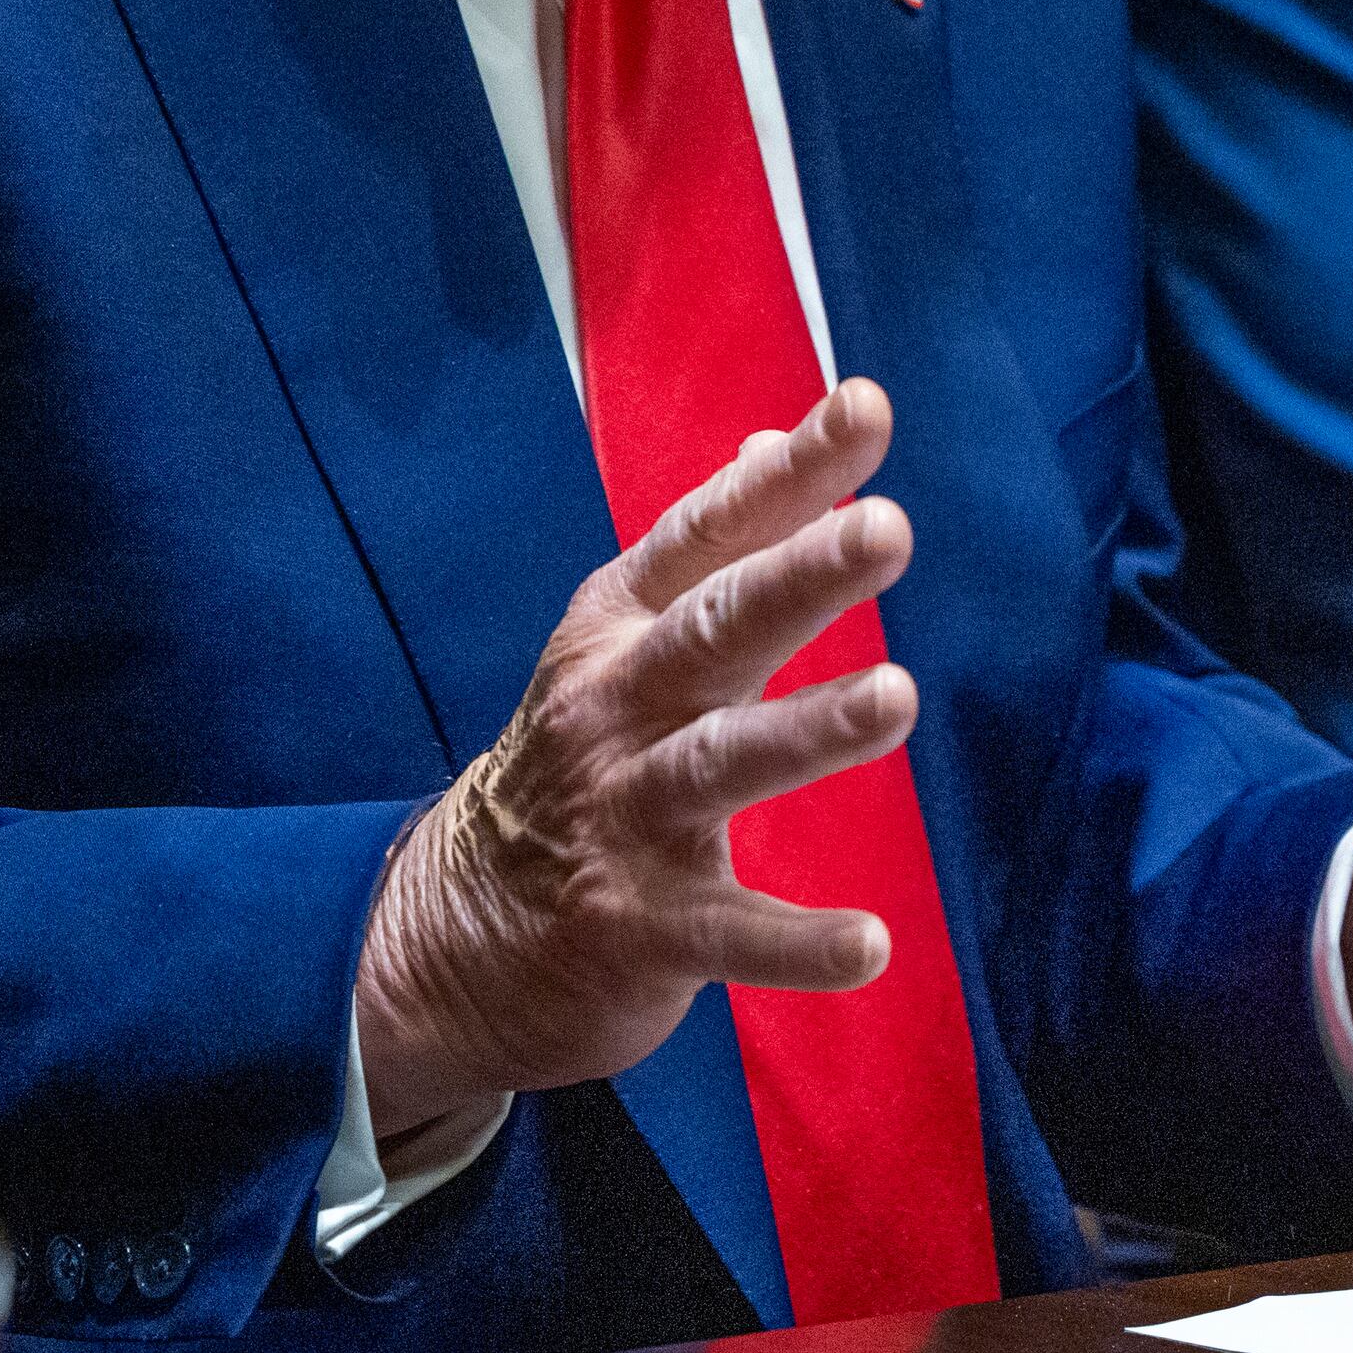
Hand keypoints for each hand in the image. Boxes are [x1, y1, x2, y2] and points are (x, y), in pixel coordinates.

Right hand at [353, 378, 920, 1139]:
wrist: (454, 934)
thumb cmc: (575, 765)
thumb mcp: (619, 644)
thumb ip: (709, 553)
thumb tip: (771, 444)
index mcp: (618, 630)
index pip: (708, 534)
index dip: (788, 476)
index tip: (866, 408)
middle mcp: (615, 708)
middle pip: (714, 631)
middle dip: (799, 577)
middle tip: (888, 529)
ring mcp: (623, 817)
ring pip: (721, 763)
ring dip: (810, 729)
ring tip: (898, 696)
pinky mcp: (640, 928)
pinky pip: (728, 932)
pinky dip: (797, 942)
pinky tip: (871, 944)